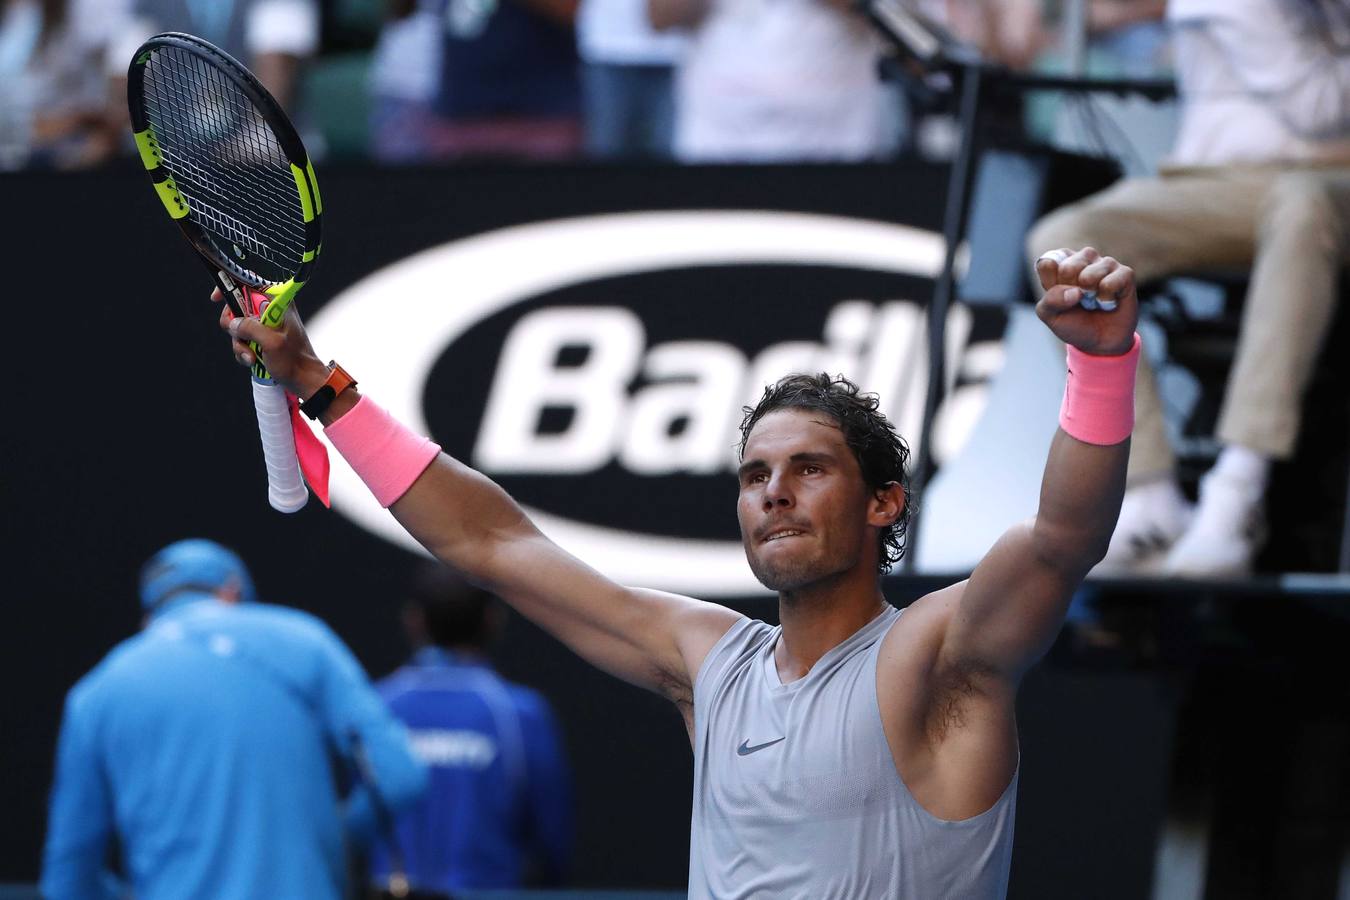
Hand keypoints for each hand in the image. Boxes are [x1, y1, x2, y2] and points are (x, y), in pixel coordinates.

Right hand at [213, 287, 329, 396]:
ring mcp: (265, 325)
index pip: (249, 284)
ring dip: (239, 343)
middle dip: (234, 326)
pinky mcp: (261, 337)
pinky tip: (252, 360)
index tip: (216, 299)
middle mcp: (270, 310)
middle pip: (237, 307)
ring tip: (251, 356)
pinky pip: (241, 339)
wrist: (303, 380)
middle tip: (239, 338)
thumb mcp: (272, 343)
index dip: (230, 287)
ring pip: (237, 326)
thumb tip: (233, 322)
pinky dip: (243, 350)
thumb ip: (251, 328)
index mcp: (277, 303)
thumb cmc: (294, 361)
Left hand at [1033, 247, 1137, 355]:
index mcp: (1061, 261)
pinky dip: (1106, 300)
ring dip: (1089, 297)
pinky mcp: (1125, 273)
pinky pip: (1110, 284)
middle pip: (1067, 268)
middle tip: (1079, 300)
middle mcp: (1084, 258)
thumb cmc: (1073, 323)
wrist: (1100, 342)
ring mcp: (1106, 263)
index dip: (1050, 285)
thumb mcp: (1050, 315)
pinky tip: (1109, 302)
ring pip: (1089, 276)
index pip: (1047, 263)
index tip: (1059, 296)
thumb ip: (1051, 300)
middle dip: (1070, 292)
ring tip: (1094, 301)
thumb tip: (1076, 291)